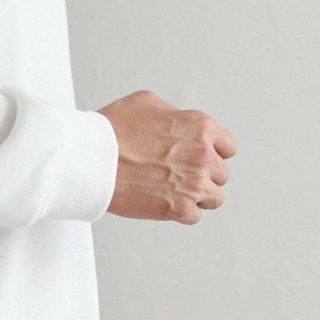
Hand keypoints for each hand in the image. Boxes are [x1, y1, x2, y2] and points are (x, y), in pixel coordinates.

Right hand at [95, 90, 236, 223]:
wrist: (92, 158)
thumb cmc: (112, 129)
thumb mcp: (146, 102)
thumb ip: (173, 113)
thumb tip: (179, 122)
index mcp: (199, 127)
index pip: (228, 147)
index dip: (212, 152)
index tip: (199, 158)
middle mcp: (203, 155)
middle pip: (221, 174)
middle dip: (202, 175)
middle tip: (177, 174)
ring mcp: (194, 184)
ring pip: (214, 198)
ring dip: (196, 196)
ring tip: (171, 190)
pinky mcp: (179, 208)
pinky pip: (194, 216)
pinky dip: (179, 213)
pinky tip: (162, 201)